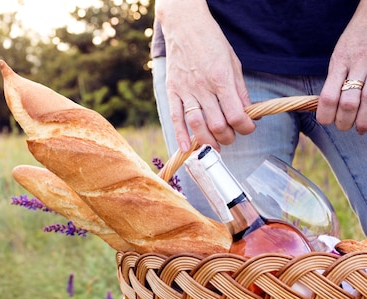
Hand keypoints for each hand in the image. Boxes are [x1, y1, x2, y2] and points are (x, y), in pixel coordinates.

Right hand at [156, 0, 255, 151]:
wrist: (185, 26)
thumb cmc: (212, 42)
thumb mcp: (233, 62)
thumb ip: (240, 89)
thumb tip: (249, 112)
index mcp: (222, 79)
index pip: (236, 114)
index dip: (245, 127)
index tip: (248, 128)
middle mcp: (203, 87)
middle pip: (217, 124)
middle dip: (228, 137)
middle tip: (231, 137)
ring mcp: (186, 90)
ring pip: (197, 125)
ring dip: (208, 141)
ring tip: (215, 147)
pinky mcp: (172, 91)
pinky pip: (176, 117)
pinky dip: (180, 135)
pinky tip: (186, 148)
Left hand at [317, 2, 366, 133]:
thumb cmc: (353, 43)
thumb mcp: (338, 58)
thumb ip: (333, 80)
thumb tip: (324, 107)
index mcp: (339, 63)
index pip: (327, 97)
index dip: (325, 115)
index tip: (326, 120)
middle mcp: (358, 65)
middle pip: (348, 103)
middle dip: (344, 121)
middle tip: (343, 126)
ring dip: (363, 120)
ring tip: (361, 129)